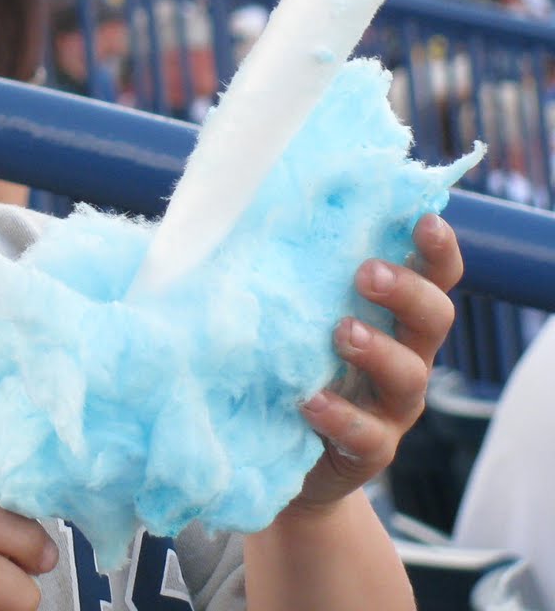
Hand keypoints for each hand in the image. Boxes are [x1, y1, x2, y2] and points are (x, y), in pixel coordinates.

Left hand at [286, 214, 462, 516]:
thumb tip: (235, 213)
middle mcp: (403, 355)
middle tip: (367, 274)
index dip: (436, 248)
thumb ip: (280, 272)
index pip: (430, 275)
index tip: (423, 220)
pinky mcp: (368, 451)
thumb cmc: (280, 362)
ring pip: (409, 374)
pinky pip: (367, 434)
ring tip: (342, 332)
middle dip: (407, 291)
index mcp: (389, 315)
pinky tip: (311, 401)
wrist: (273, 457)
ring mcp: (390, 406)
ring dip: (379, 350)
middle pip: (433, 318)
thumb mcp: (287, 315)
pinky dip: (341, 416)